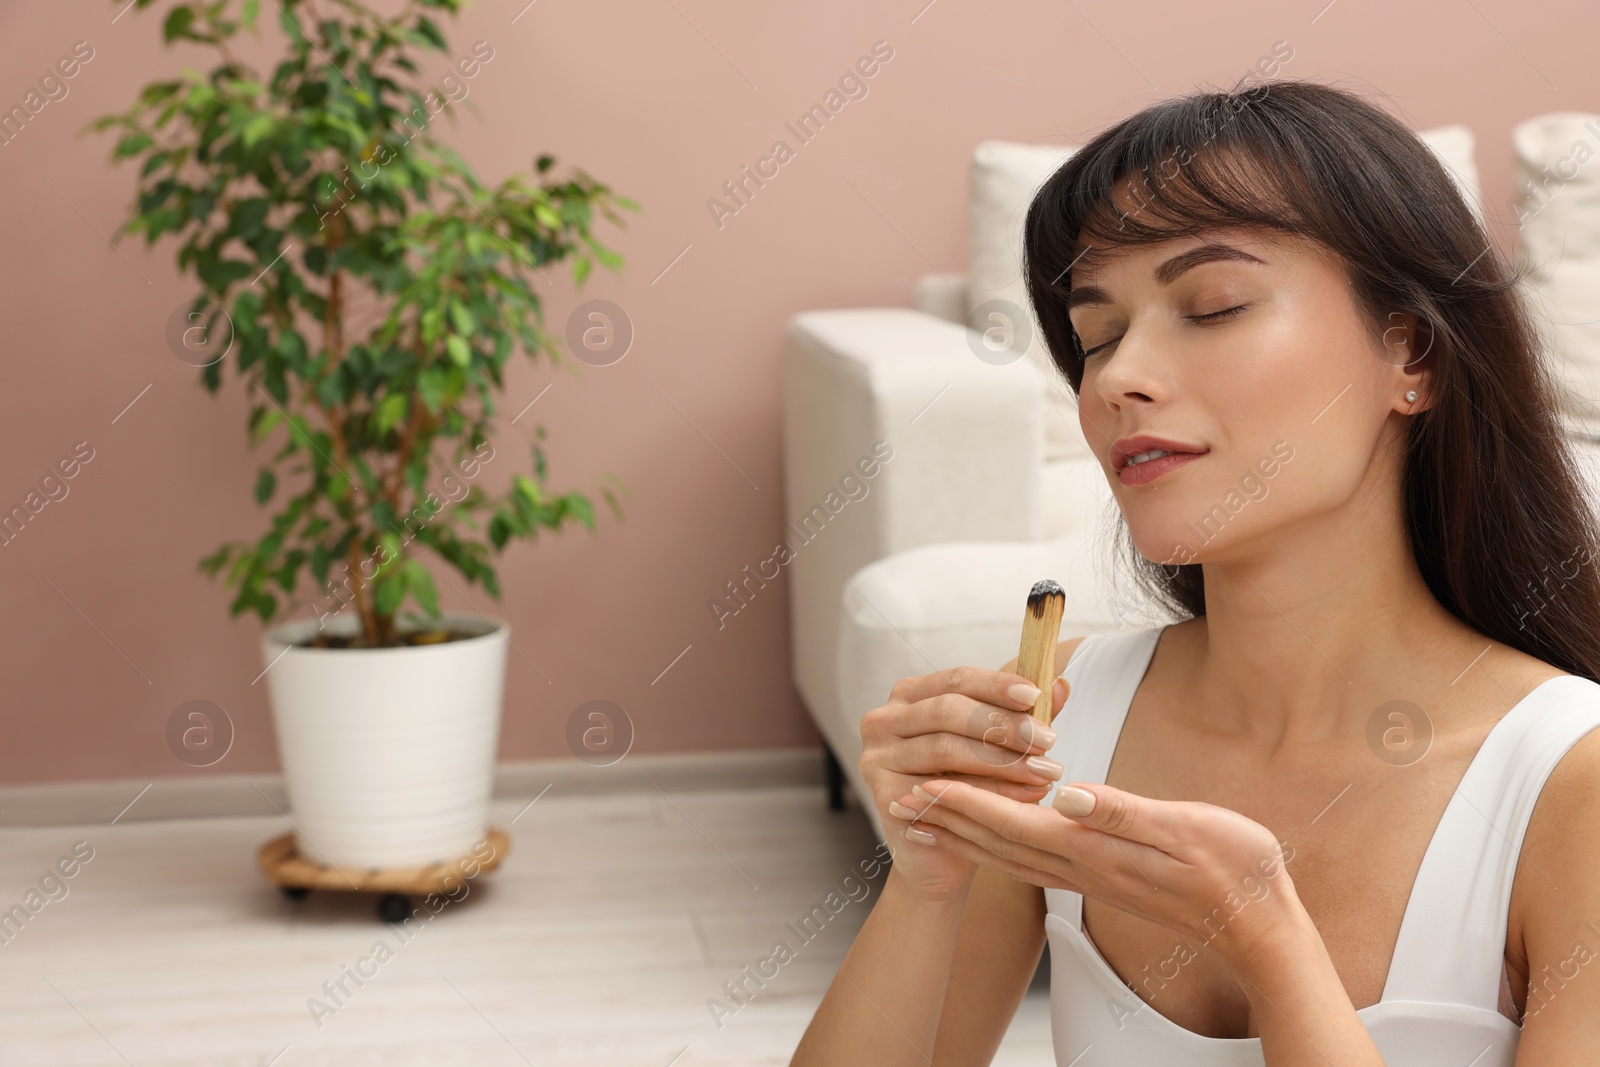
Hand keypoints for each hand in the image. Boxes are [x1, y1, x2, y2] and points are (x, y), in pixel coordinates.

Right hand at [859, 666, 1068, 900]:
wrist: (938, 854)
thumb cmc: (967, 790)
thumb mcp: (996, 746)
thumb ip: (1020, 716)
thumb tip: (1060, 685)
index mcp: (909, 696)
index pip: (956, 679)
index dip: (997, 685)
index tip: (1036, 695)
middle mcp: (884, 719)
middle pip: (948, 710)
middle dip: (1003, 725)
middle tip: (1048, 741)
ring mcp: (877, 756)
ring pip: (945, 748)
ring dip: (1002, 760)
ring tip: (1045, 772)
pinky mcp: (883, 793)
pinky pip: (941, 788)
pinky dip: (989, 792)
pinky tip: (1026, 796)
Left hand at [887, 778, 1299, 968]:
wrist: (1259, 924)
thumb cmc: (1235, 868)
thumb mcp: (1188, 828)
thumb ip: (1125, 812)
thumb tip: (1068, 794)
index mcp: (1096, 850)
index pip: (1015, 823)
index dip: (965, 801)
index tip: (924, 781)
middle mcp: (1083, 869)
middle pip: (998, 842)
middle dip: (946, 817)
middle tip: (900, 796)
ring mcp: (1090, 878)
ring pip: (1009, 855)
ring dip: (964, 833)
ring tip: (926, 815)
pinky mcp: (1101, 881)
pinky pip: (1032, 863)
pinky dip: (998, 846)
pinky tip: (988, 837)